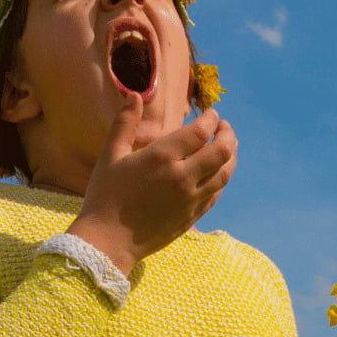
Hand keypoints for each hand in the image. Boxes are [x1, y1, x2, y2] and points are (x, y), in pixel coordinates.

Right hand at [68, 93, 237, 276]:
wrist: (108, 241)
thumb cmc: (105, 196)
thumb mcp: (111, 156)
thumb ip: (125, 123)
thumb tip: (134, 95)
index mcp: (162, 157)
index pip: (200, 131)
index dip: (211, 119)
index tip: (212, 114)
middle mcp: (182, 177)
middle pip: (222, 150)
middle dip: (228, 133)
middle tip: (225, 127)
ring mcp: (190, 199)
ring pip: (225, 173)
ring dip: (231, 156)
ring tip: (228, 146)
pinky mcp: (192, 217)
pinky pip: (216, 193)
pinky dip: (221, 178)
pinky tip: (217, 173)